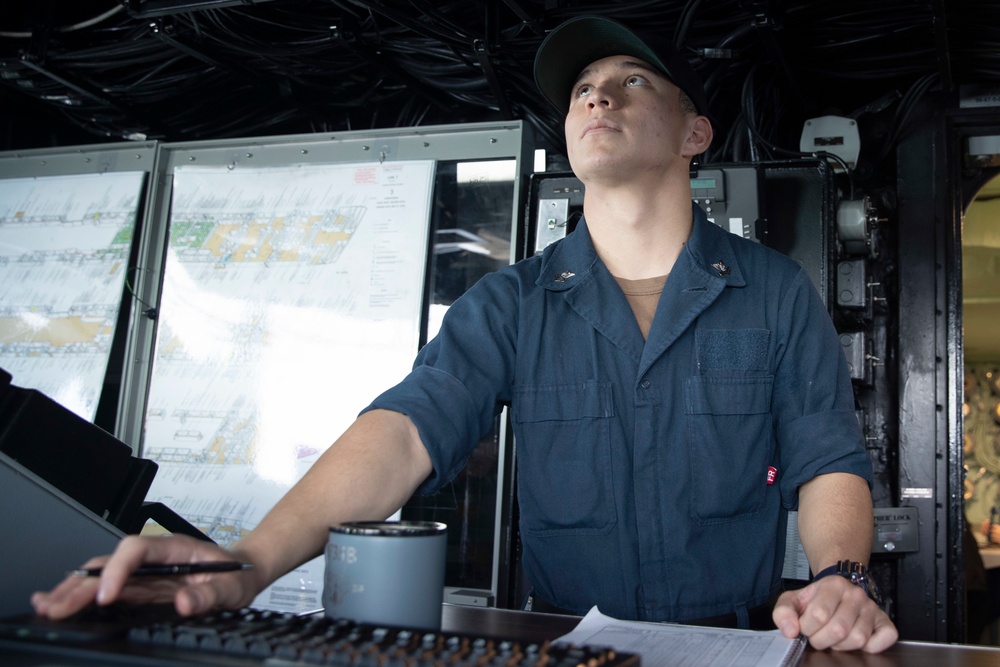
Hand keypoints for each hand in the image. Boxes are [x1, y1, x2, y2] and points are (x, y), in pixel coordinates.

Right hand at [31, 534, 260, 619]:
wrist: (243, 572)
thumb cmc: (237, 575)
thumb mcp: (234, 587)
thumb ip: (212, 594)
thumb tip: (185, 602)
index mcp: (174, 548)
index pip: (136, 550)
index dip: (117, 570)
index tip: (106, 595)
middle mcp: (154, 557)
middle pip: (110, 562)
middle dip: (82, 583)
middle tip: (57, 607)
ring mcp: (145, 572)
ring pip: (102, 574)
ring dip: (73, 589)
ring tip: (48, 605)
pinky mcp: (140, 588)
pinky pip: (108, 589)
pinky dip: (82, 596)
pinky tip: (62, 604)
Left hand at [772, 575, 897, 652]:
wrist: (837, 591)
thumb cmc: (816, 599)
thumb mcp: (793, 600)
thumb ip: (783, 612)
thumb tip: (790, 631)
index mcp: (833, 585)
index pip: (818, 614)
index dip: (807, 628)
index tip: (805, 628)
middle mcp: (856, 595)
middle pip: (839, 629)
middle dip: (822, 640)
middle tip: (818, 636)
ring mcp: (872, 609)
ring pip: (858, 638)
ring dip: (841, 645)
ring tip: (834, 637)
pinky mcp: (885, 623)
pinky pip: (883, 640)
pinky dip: (869, 647)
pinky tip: (853, 640)